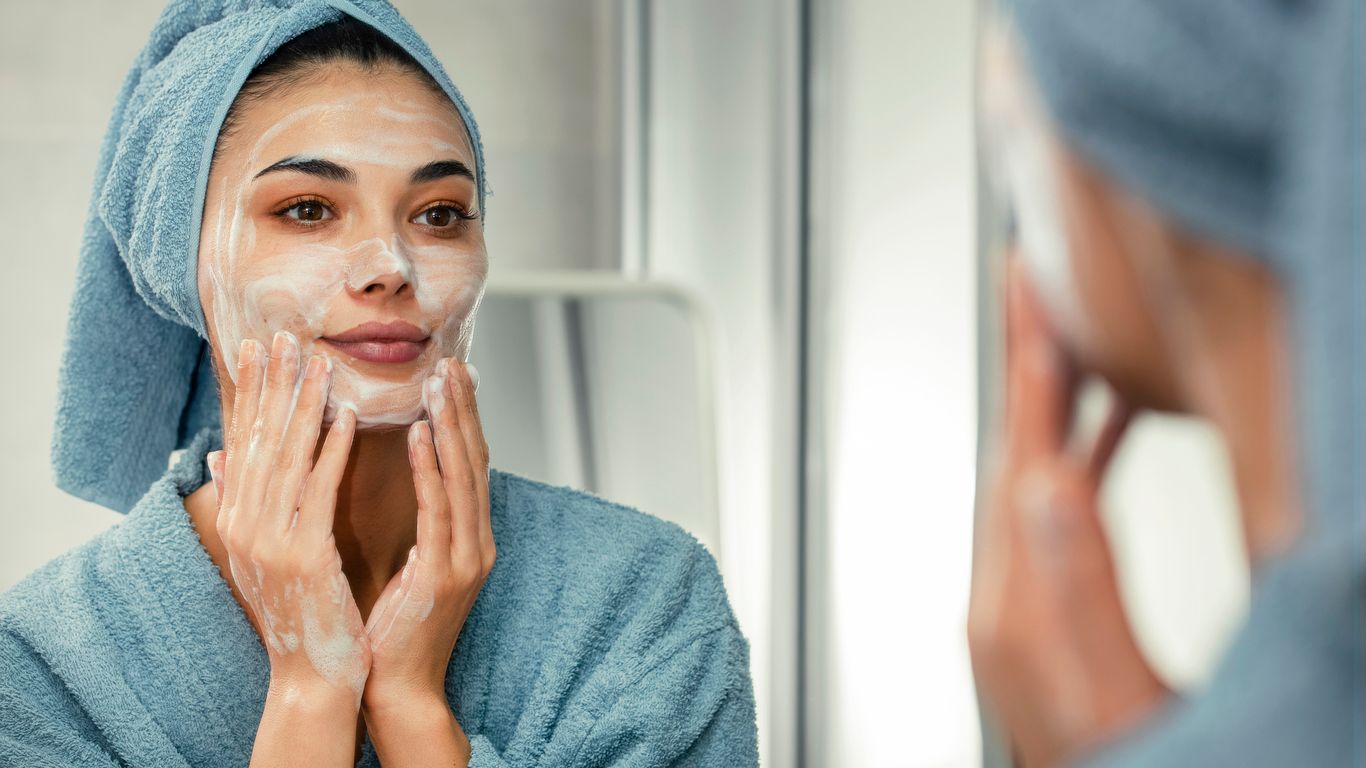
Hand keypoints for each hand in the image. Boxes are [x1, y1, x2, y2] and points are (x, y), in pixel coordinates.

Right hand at [208, 331, 368, 709]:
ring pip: (289, 458)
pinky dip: (332, 450)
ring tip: (318, 362)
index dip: (249, 393)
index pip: (242, 443)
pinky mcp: (303, 555)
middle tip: (284, 334)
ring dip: (304, 405)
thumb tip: (217, 454)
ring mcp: (269, 541)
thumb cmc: (298, 608)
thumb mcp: (259, 552)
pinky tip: (347, 417)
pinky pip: (319, 491)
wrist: (312, 671)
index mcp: (235, 520)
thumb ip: (241, 500)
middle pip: (260, 441)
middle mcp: (244, 525)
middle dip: (273, 385)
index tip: (256, 347)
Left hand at [361, 357, 493, 763]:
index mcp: (467, 539)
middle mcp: (477, 542)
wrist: (395, 687)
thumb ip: (409, 520)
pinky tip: (419, 433)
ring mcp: (467, 558)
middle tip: (453, 361)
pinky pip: (439, 509)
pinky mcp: (447, 573)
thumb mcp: (404, 564)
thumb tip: (391, 480)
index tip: (452, 375)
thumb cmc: (388, 627)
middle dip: (464, 408)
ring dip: (452, 423)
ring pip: (463, 476)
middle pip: (475, 461)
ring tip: (439, 381)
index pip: (467, 466)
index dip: (463, 419)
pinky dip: (431, 467)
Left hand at [967, 266, 1168, 766]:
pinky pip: (1049, 515)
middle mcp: (1001, 605)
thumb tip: (1047, 484)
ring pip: (1029, 476)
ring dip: (1054, 404)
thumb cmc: (1135, 764)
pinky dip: (1073, 459)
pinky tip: (1100, 443)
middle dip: (1027, 363)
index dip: (1029, 365)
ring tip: (1080, 344)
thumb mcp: (1119, 692)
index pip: (1020, 455)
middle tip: (1035, 286)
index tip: (1026, 288)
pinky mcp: (1038, 623)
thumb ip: (1081, 591)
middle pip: (1011, 452)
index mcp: (1016, 611)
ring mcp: (1016, 613)